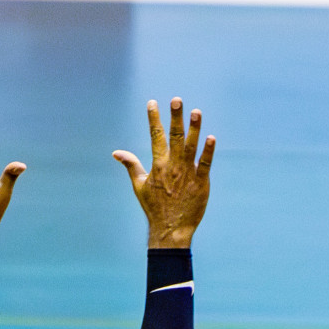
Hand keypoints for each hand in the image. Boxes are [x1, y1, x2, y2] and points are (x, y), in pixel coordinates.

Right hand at [113, 98, 214, 247]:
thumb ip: (131, 166)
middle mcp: (173, 166)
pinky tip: (211, 137)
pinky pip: (206, 163)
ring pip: (191, 147)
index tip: (152, 103)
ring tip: (196, 111)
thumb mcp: (139, 185)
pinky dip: (208, 151)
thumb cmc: (154, 207)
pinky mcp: (202, 182)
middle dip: (175, 117)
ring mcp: (188, 173)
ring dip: (194, 129)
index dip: (153, 119)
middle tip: (177, 100)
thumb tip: (116, 152)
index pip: (155, 137)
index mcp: (158, 165)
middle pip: (174, 137)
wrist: (170, 229)